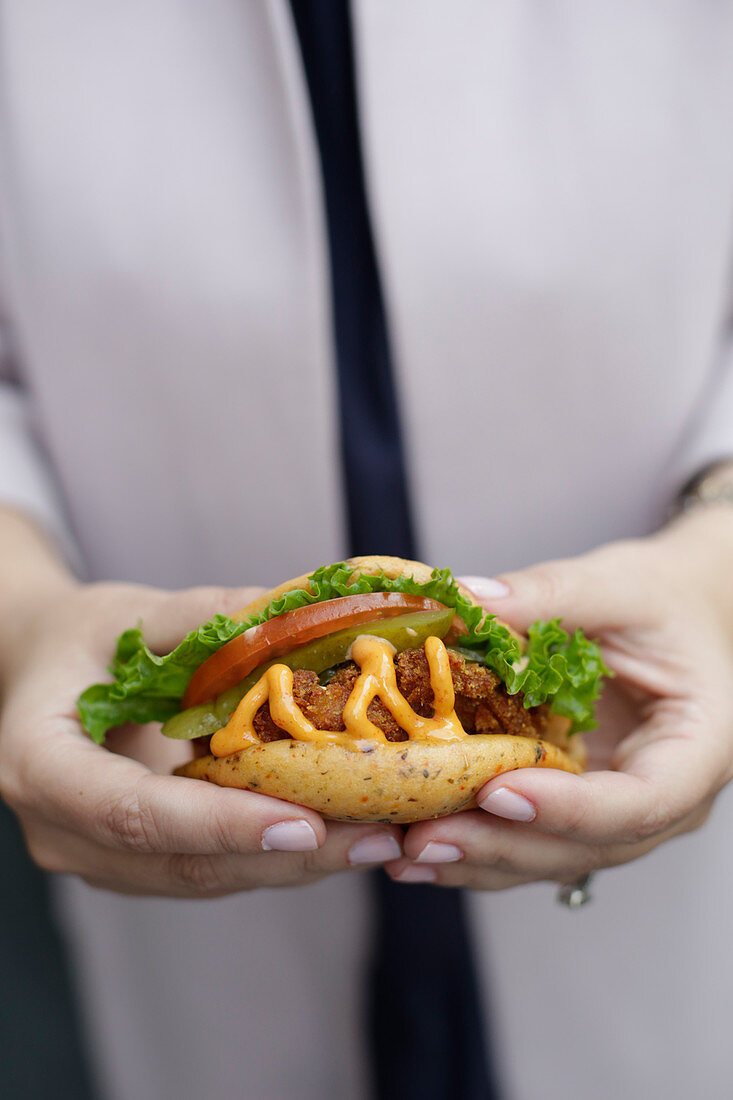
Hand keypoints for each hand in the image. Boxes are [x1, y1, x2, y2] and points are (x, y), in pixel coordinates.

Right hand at [0, 577, 402, 895]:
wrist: (46, 674)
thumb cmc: (80, 640)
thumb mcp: (131, 615)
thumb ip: (204, 618)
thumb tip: (298, 616)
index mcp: (40, 764)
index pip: (131, 811)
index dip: (220, 823)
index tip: (304, 823)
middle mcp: (64, 831)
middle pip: (183, 861)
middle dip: (286, 855)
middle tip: (377, 835)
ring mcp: (101, 857)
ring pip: (208, 875)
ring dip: (297, 864)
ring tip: (381, 836)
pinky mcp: (140, 863)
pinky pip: (215, 867)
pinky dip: (279, 853)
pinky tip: (344, 830)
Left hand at [384, 509, 732, 888]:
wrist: (677, 618)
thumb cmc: (662, 603)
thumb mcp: (618, 585)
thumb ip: (550, 593)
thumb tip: (466, 601)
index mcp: (697, 748)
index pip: (641, 801)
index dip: (567, 808)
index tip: (494, 792)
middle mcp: (665, 799)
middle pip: (585, 845)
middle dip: (498, 846)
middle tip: (420, 839)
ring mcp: (616, 811)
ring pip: (550, 857)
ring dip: (473, 859)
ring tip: (401, 851)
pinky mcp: (574, 807)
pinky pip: (527, 838)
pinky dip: (472, 842)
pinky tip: (410, 841)